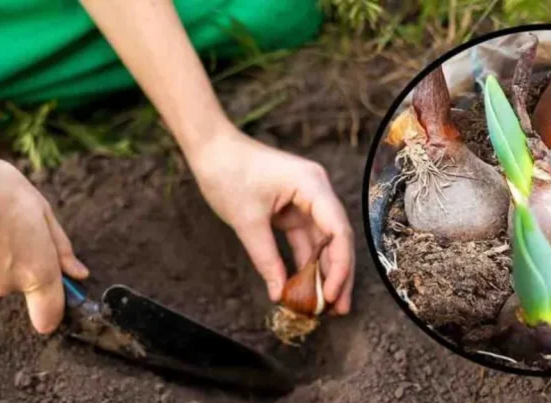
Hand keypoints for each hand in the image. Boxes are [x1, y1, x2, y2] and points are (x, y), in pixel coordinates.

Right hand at [0, 149, 88, 333]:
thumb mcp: (41, 209)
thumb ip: (61, 248)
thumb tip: (77, 274)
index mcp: (36, 271)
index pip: (49, 317)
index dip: (56, 310)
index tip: (57, 291)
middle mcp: (7, 284)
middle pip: (23, 284)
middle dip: (25, 261)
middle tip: (18, 225)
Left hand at [186, 123, 354, 313]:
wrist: (210, 149)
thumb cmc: (228, 174)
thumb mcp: (247, 221)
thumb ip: (266, 258)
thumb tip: (279, 293)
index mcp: (312, 185)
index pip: (338, 230)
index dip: (340, 265)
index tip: (333, 295)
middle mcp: (316, 191)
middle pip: (336, 238)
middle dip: (337, 274)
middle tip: (339, 309)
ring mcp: (305, 199)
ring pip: (321, 242)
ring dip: (322, 272)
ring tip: (325, 306)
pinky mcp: (292, 207)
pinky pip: (304, 239)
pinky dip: (304, 261)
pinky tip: (305, 286)